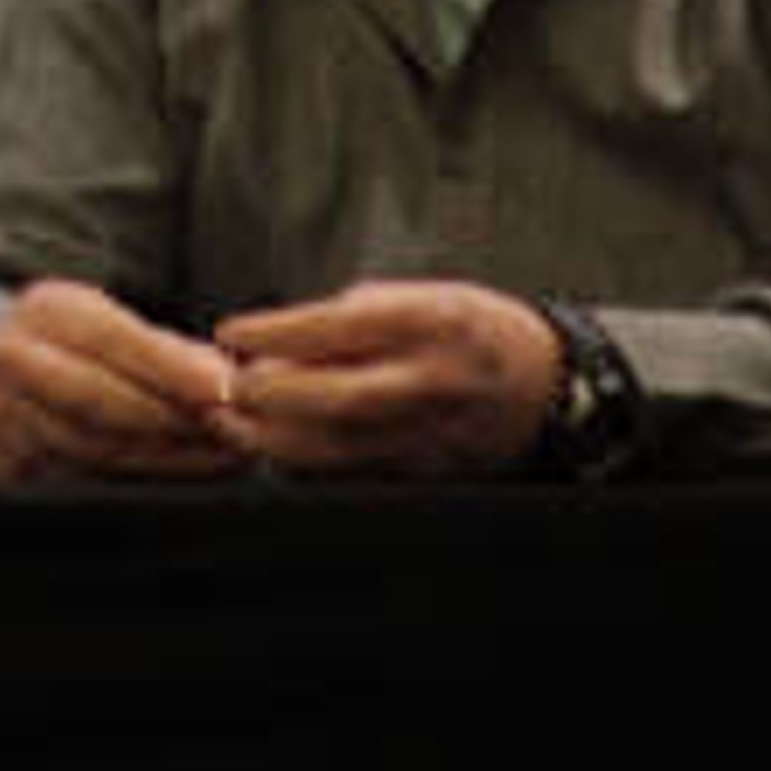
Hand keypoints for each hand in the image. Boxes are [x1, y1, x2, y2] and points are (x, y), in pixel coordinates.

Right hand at [0, 278, 250, 483]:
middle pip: (98, 395)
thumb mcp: (119, 332)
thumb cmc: (82, 354)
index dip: (169, 366)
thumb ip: (171, 354)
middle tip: (231, 430)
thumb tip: (231, 377)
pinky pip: (82, 473)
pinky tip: (186, 467)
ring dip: (166, 452)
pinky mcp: (6, 461)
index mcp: (48, 311)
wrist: (11, 388)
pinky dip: (142, 472)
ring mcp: (5, 412)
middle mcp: (16, 357)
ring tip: (223, 453)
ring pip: (94, 443)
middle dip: (171, 417)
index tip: (220, 388)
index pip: (111, 338)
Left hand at [209, 280, 559, 477]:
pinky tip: (274, 449)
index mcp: (433, 321)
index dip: (277, 333)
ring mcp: (435, 432)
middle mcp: (435, 380)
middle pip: (337, 396)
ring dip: (276, 438)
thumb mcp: (421, 297)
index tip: (230, 334)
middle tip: (224, 388)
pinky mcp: (431, 471)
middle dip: (270, 396)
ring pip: (342, 446)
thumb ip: (351, 320)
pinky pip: (358, 473)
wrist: (546, 384)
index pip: (340, 327)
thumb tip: (273, 346)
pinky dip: (309, 463)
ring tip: (233, 423)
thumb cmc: (469, 328)